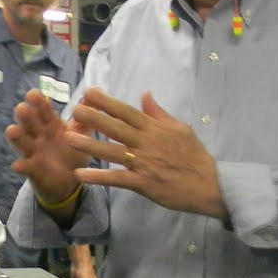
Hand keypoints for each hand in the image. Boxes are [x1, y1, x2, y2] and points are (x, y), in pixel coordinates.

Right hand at [6, 88, 89, 203]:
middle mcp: (39, 135)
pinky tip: (18, 165)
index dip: (38, 102)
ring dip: (17, 137)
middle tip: (22, 108)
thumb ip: (87, 115)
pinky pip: (25, 167)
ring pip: (22, 142)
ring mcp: (33, 152)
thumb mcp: (83, 133)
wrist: (71, 181)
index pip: (43, 110)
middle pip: (29, 123)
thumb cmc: (73, 153)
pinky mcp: (32, 170)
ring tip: (12, 130)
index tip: (33, 94)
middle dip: (24, 116)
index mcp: (51, 124)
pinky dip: (21, 166)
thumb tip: (96, 90)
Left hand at [66, 88, 227, 220]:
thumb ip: (159, 113)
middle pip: (116, 128)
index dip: (107, 102)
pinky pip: (117, 179)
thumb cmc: (194, 156)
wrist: (209, 184)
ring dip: (90, 144)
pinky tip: (81, 174)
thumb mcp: (180, 129)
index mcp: (154, 129)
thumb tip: (145, 95)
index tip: (89, 92)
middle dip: (94, 118)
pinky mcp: (143, 183)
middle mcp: (146, 143)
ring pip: (112, 151)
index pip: (127, 112)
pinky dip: (99, 176)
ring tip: (69, 138)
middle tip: (74, 109)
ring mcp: (144, 163)